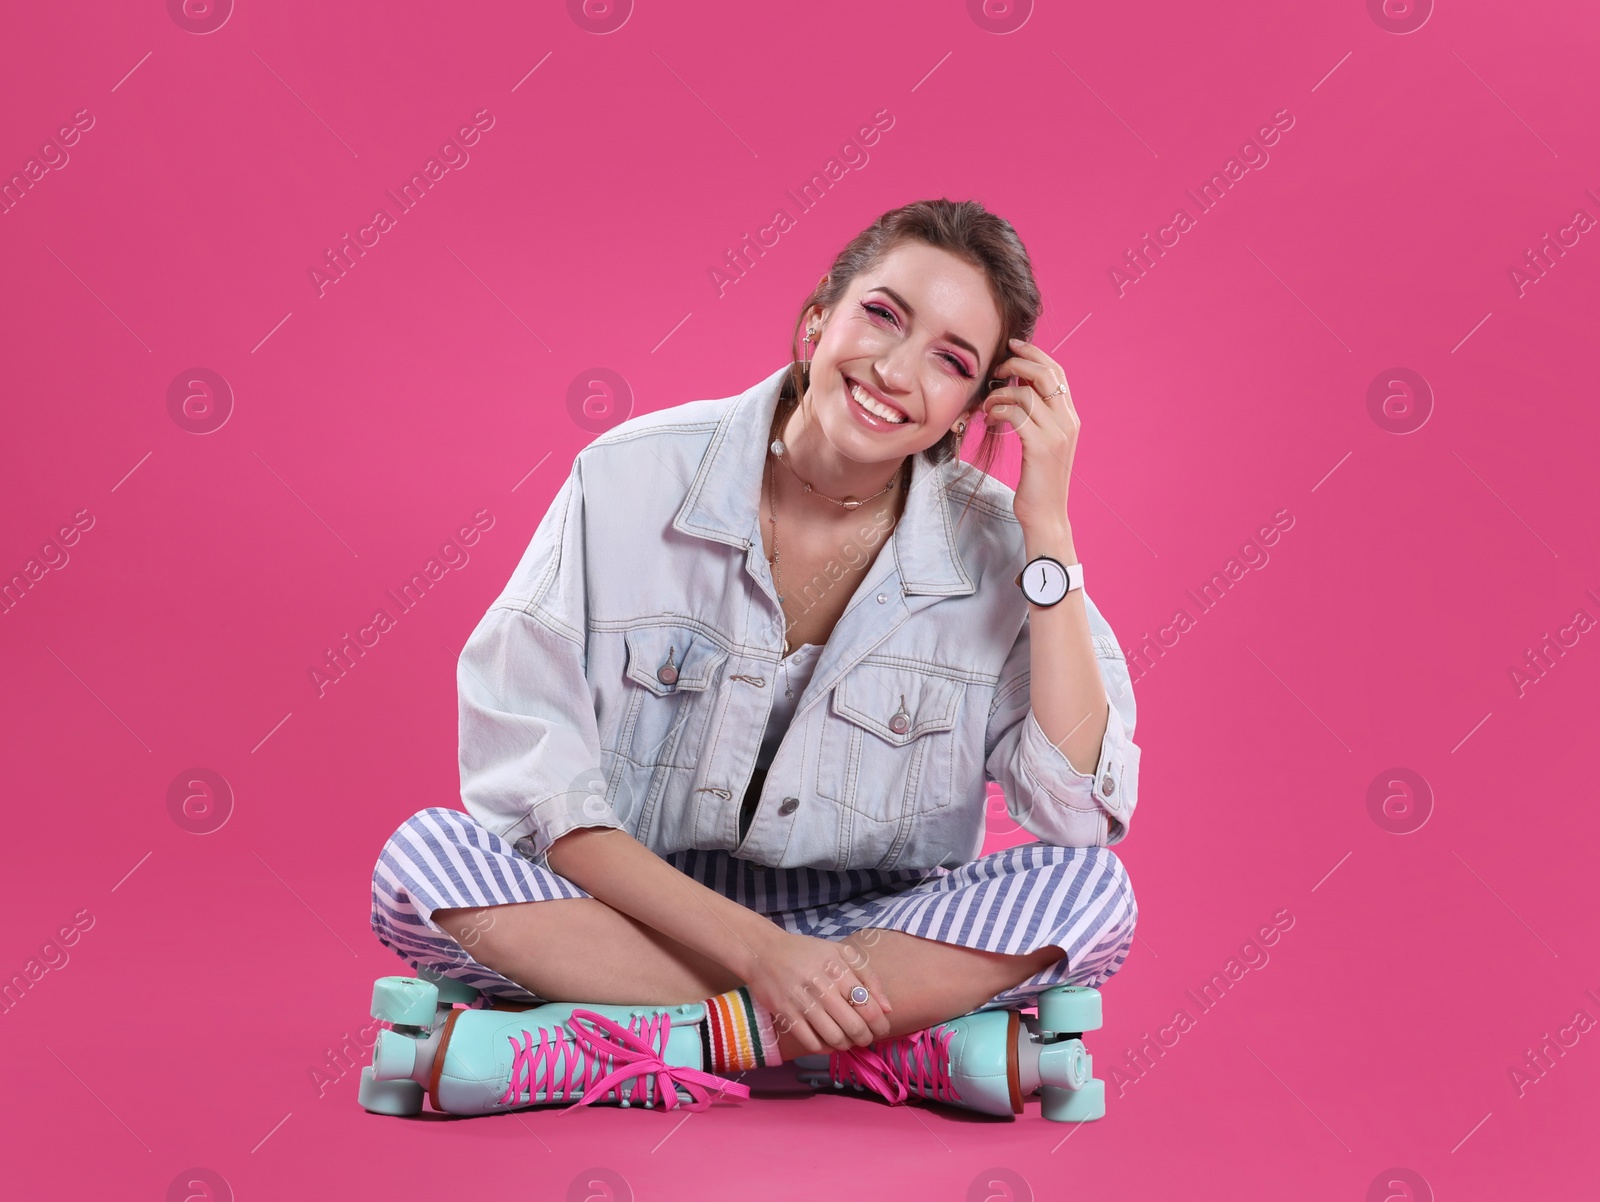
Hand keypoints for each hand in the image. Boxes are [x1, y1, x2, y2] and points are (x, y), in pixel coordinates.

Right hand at [742, 927, 891, 1053]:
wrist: (763, 952)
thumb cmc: (806, 952)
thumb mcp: (841, 953)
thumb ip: (868, 976)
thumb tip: (887, 1008)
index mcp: (838, 968)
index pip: (868, 1006)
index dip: (880, 1024)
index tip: (881, 1029)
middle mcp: (822, 986)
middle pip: (854, 1026)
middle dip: (865, 1038)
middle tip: (865, 1037)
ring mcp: (802, 1002)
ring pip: (834, 1038)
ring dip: (846, 1045)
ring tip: (847, 1040)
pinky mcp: (786, 1015)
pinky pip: (811, 1043)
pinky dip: (824, 1048)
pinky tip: (827, 1041)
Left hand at [980, 337, 1079, 537]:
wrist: (1046, 516)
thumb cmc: (1038, 482)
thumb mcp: (1040, 443)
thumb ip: (1036, 416)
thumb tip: (1016, 388)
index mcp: (1070, 417)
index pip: (1057, 372)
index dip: (1035, 354)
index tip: (1013, 345)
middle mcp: (1068, 421)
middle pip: (1046, 373)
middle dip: (1018, 362)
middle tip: (997, 368)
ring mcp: (1057, 433)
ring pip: (1026, 392)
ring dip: (1000, 392)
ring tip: (987, 406)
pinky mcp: (1041, 447)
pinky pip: (1016, 413)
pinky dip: (998, 410)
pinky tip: (989, 419)